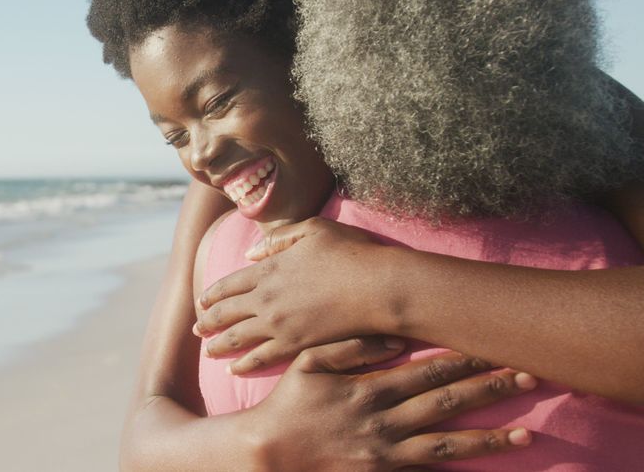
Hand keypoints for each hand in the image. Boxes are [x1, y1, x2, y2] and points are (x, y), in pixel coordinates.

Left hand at [196, 216, 395, 374]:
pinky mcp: (295, 345)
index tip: (201, 302)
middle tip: (196, 329)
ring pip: (238, 338)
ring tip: (207, 351)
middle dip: (208, 321)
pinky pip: (260, 358)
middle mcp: (266, 298)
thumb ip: (278, 239)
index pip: (229, 284)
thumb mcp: (312, 230)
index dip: (212, 295)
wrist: (378, 287)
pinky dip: (243, 364)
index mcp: (268, 269)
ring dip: (219, 345)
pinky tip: (233, 370)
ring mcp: (278, 324)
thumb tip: (249, 254)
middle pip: (226, 313)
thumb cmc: (351, 253)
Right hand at [243, 337, 534, 470]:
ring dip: (489, 439)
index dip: (465, 361)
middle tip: (529, 378)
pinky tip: (485, 469)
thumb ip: (349, 347)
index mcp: (369, 390)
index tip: (496, 349)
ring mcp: (387, 453)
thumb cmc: (288, 403)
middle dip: (490, 390)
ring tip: (525, 435)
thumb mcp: (307, 362)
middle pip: (447, 404)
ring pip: (448, 445)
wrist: (269, 453)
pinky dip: (457, 471)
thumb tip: (393, 340)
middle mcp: (384, 421)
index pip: (427, 372)